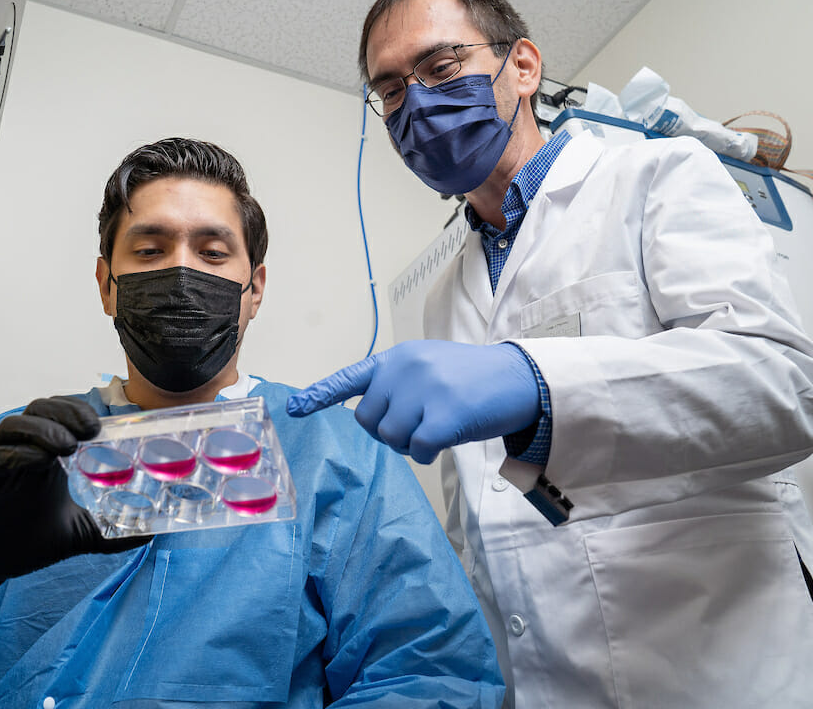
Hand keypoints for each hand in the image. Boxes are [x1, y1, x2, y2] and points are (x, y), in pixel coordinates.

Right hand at [0, 396, 151, 605]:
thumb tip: (151, 534)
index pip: (62, 416)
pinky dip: (15, 454)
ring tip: (68, 445)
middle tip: (90, 429)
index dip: (81, 413)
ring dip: (44, 429)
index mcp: (46, 456)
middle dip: (66, 413)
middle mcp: (21, 451)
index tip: (104, 426)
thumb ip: (110, 533)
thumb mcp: (75, 536)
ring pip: (15, 425)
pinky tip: (38, 461)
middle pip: (40, 410)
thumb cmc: (21, 542)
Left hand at [287, 340, 540, 463]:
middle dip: (387, 432)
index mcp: (398, 358)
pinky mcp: (444, 415)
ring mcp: (424, 390)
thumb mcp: (429, 368)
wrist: (520, 379)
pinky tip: (444, 441)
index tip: (293, 408)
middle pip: (367, 420)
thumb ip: (398, 384)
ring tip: (436, 427)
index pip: (350, 378)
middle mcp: (405, 369)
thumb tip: (372, 417)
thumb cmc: (472, 380)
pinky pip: (415, 449)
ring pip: (390, 437)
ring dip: (408, 444)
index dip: (320, 395)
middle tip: (418, 426)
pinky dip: (425, 454)